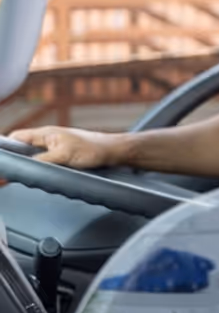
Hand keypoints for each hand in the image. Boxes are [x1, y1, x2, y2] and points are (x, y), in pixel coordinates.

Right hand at [9, 126, 129, 169]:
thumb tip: (25, 166)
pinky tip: (37, 177)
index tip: (2, 162)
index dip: (6, 148)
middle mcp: (48, 140)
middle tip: (7, 175)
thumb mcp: (64, 156)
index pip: (16, 138)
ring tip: (18, 177)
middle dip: (15, 161)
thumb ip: (42, 160)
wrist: (113, 152)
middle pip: (22, 149)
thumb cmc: (93, 149)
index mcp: (45, 134)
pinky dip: (39, 169)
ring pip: (33, 157)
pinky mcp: (63, 157)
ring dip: (27, 166)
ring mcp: (55, 148)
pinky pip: (44, 162)